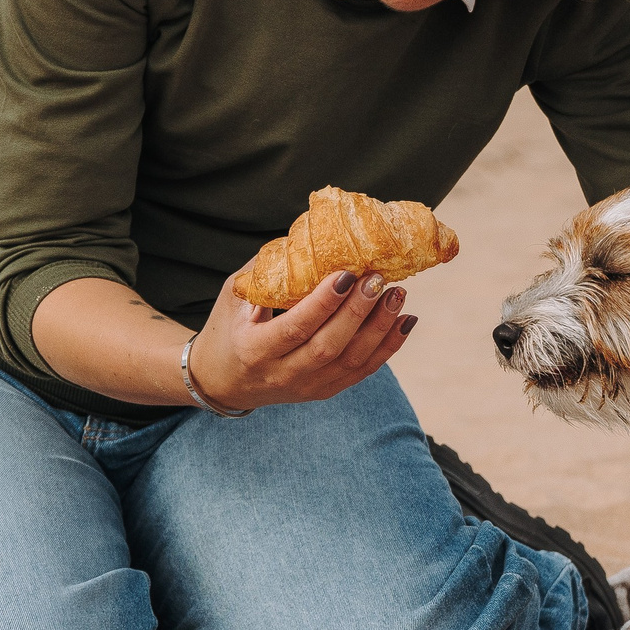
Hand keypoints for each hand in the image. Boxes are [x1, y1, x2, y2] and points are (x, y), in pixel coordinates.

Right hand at [184, 269, 416, 409]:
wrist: (223, 383)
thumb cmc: (228, 330)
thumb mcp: (233, 298)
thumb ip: (266, 272)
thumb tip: (307, 238)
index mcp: (255, 349)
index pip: (295, 327)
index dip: (324, 302)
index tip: (346, 274)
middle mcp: (282, 374)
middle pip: (329, 346)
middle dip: (358, 311)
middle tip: (377, 279)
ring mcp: (307, 387)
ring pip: (352, 362)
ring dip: (380, 328)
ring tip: (397, 294)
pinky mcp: (325, 391)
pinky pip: (363, 371)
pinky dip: (388, 347)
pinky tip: (405, 321)